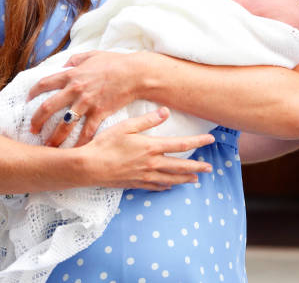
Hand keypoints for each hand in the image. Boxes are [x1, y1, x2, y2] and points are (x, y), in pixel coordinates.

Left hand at [29, 50, 137, 146]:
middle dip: (36, 121)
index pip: (44, 84)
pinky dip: (80, 143)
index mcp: (72, 75)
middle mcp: (75, 90)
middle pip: (47, 107)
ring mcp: (87, 103)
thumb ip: (77, 59)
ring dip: (54, 137)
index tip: (27, 101)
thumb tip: (65, 64)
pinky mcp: (99, 113)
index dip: (32, 93)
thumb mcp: (93, 55)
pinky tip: (75, 151)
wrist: (135, 73)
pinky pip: (86, 132)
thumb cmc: (116, 62)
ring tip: (49, 146)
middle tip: (32, 129)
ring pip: (64, 124)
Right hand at [81, 107, 214, 189]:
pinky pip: (154, 186)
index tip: (210, 140)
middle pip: (179, 166)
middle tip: (209, 169)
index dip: (197, 142)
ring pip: (169, 179)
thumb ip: (147, 120)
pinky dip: (165, 186)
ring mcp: (143, 176)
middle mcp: (151, 163)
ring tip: (195, 180)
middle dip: (196, 167)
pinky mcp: (134, 184)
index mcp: (151, 147)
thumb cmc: (105, 144)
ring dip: (184, 179)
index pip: (180, 145)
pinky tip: (169, 186)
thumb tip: (166, 112)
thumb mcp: (126, 127)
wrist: (88, 167)